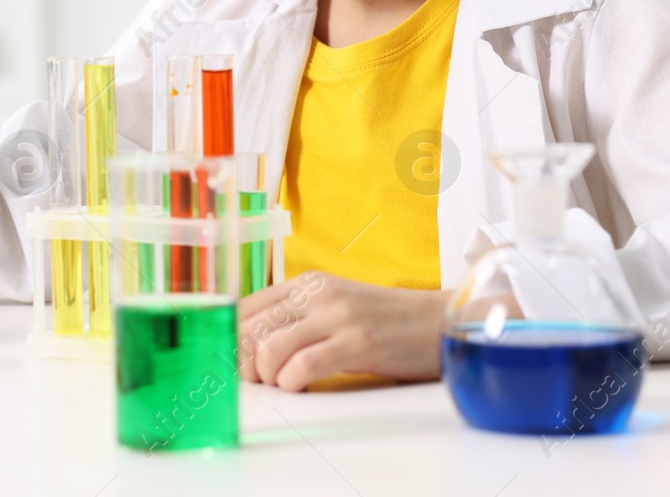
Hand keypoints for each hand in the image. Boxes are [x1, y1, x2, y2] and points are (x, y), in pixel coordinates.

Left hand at [238, 272, 450, 390]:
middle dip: (243, 364)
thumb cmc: (385, 321)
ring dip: (267, 377)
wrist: (438, 322)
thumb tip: (251, 346)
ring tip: (283, 383)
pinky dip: (292, 383)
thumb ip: (297, 316)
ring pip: (269, 349)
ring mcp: (337, 317)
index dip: (231, 341)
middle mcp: (317, 294)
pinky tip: (302, 386)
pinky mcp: (356, 343)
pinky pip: (302, 367)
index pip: (244, 308)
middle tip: (257, 381)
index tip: (236, 364)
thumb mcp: (334, 305)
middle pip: (249, 329)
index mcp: (307, 284)